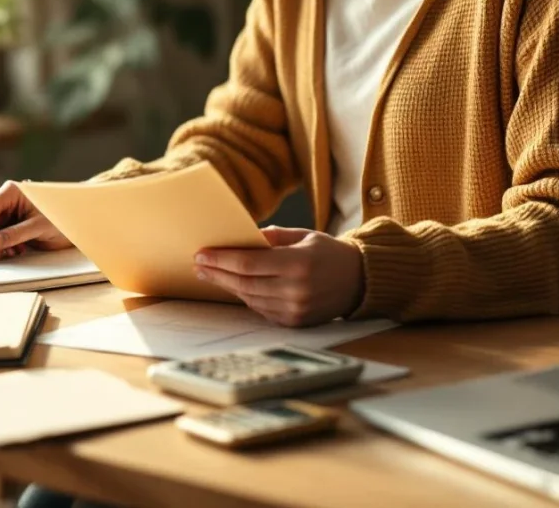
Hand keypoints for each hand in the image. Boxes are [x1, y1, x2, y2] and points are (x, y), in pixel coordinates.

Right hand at [0, 181, 72, 259]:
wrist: (76, 223)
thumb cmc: (61, 217)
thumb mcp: (39, 226)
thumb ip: (16, 234)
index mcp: (12, 191)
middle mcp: (6, 200)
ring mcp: (7, 213)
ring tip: (6, 254)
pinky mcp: (9, 226)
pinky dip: (0, 247)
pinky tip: (13, 252)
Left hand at [194, 227, 364, 326]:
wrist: (359, 281)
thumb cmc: (328, 253)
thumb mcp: (303, 236)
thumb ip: (272, 238)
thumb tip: (240, 239)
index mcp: (298, 264)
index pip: (248, 263)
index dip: (221, 260)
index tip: (202, 254)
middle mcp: (296, 290)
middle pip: (244, 283)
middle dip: (218, 273)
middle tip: (199, 265)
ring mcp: (295, 310)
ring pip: (250, 298)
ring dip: (228, 287)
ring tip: (211, 275)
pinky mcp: (295, 322)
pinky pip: (262, 309)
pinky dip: (247, 297)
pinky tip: (236, 287)